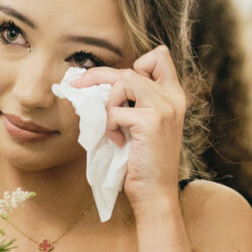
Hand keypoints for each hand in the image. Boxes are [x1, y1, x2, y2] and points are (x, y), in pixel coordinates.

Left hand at [72, 45, 185, 214]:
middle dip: (98, 77)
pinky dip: (110, 127)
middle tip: (76, 85)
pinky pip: (116, 110)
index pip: (160, 57)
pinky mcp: (151, 120)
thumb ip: (135, 102)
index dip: (135, 65)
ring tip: (113, 127)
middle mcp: (173, 97)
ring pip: (123, 81)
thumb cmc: (145, 162)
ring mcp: (164, 107)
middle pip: (130, 69)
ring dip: (109, 104)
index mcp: (174, 97)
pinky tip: (119, 142)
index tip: (116, 83)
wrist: (156, 193)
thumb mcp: (144, 125)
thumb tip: (97, 84)